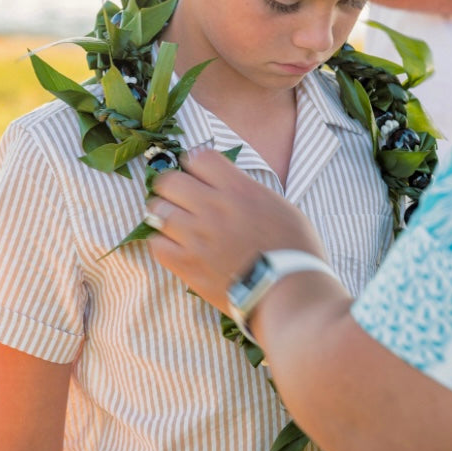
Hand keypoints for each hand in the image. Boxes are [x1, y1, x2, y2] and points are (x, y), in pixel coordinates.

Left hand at [145, 148, 327, 313]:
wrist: (289, 293)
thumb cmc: (295, 251)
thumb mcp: (281, 206)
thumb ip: (249, 192)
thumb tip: (229, 187)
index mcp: (238, 189)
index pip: (199, 157)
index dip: (198, 166)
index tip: (201, 177)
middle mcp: (213, 207)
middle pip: (169, 180)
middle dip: (174, 187)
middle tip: (182, 199)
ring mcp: (196, 236)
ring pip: (157, 210)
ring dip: (165, 214)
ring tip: (176, 224)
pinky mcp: (187, 265)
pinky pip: (156, 244)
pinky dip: (163, 243)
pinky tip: (176, 247)